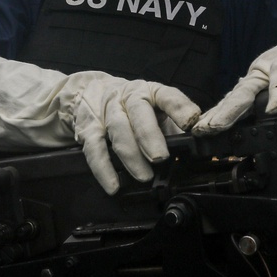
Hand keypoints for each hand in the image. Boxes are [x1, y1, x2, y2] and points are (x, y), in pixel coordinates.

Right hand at [0, 54, 201, 195]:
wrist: (77, 93)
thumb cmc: (123, 106)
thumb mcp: (148, 108)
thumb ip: (170, 122)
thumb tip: (199, 141)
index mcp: (146, 91)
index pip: (166, 94)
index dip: (180, 107)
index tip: (193, 121)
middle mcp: (125, 97)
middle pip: (138, 110)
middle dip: (150, 134)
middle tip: (161, 157)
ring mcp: (103, 110)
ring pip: (117, 130)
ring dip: (130, 155)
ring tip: (144, 177)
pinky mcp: (85, 127)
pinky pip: (93, 148)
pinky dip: (103, 168)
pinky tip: (113, 185)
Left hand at [193, 0, 276, 136]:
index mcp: (264, 89)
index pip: (239, 110)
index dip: (222, 126)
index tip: (205, 144)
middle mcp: (261, 76)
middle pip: (234, 100)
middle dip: (215, 118)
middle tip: (198, 135)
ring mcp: (274, 66)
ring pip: (248, 89)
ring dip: (231, 108)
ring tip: (217, 125)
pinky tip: (273, 110)